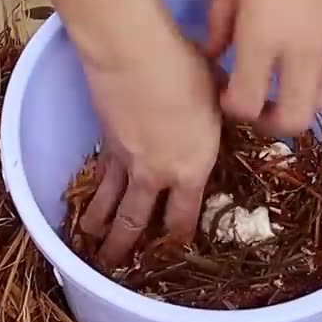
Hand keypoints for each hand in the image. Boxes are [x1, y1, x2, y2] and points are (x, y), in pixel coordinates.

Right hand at [79, 33, 221, 266]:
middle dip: (125, 248)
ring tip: (90, 243)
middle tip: (116, 265)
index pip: (183, 218)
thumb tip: (231, 106)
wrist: (134, 55)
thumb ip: (222, 113)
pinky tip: (90, 194)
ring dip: (100, 226)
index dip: (177, 238)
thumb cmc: (185, 70)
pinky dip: (94, 188)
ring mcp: (126, 161)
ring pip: (110, 204)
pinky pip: (100, 175)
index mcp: (191, 169)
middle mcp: (156, 175)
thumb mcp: (217, 96)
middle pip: (137, 223)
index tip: (173, 248)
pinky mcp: (104, 142)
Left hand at [206, 0, 321, 135]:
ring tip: (287, 75)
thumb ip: (220, 19)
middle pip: (291, 123)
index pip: (245, 106)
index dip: (231, 108)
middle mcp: (306, 53)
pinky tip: (315, 40)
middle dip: (270, 122)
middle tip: (258, 103)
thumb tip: (214, 53)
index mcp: (264, 37)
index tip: (226, 93)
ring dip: (301, 98)